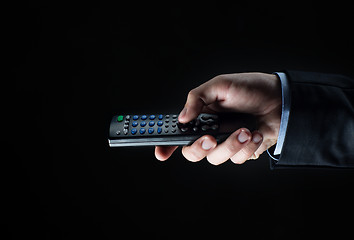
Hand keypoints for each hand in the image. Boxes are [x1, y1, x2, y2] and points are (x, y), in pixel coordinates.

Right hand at [155, 72, 281, 164]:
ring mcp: (225, 142)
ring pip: (216, 158)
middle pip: (192, 152)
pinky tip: (256, 133)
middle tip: (209, 138)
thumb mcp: (220, 85)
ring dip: (231, 145)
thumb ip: (197, 98)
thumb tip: (182, 117)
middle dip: (199, 148)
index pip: (178, 132)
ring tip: (245, 129)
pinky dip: (248, 146)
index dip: (166, 144)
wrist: (281, 100)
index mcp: (200, 116)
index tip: (162, 153)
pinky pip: (237, 158)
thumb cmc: (250, 88)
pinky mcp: (241, 151)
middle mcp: (210, 131)